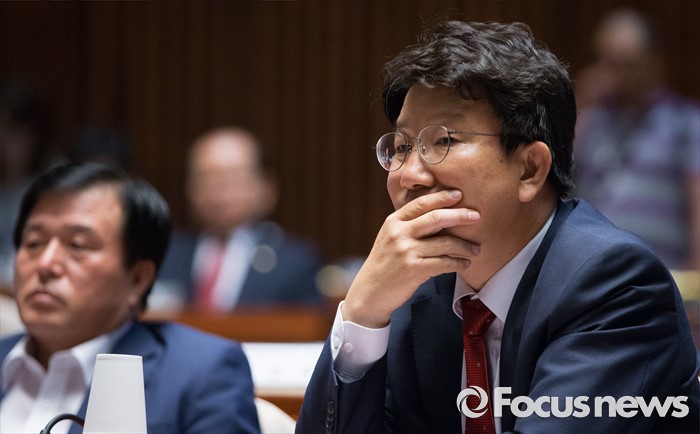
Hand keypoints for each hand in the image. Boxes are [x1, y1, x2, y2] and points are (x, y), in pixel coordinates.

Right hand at [342, 190, 479, 327]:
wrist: (370, 292)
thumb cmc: (385, 264)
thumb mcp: (391, 238)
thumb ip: (410, 226)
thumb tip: (442, 214)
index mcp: (393, 221)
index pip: (421, 203)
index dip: (442, 197)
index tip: (459, 194)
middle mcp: (399, 233)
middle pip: (436, 218)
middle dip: (460, 215)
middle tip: (476, 216)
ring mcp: (406, 251)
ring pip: (444, 243)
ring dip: (465, 246)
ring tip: (476, 249)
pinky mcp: (413, 269)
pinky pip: (444, 263)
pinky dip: (458, 263)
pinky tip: (465, 263)